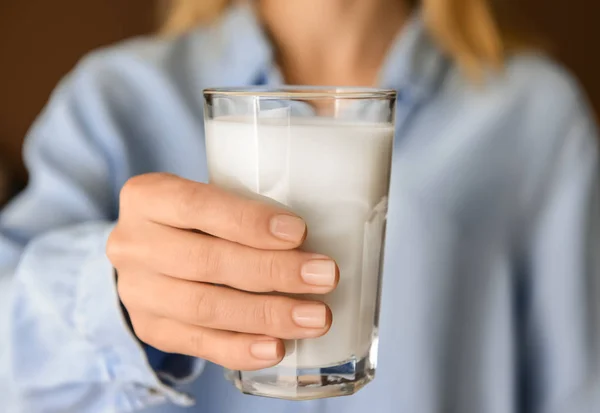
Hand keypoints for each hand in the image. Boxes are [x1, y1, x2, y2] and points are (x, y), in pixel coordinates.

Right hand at [107, 173, 337, 369]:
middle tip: (326, 276)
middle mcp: (132, 243)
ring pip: (205, 308)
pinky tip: (277, 348)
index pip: (196, 205)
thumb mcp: (208, 193)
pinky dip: (241, 348)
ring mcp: (137, 291)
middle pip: (206, 262)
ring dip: (268, 316)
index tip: (300, 232)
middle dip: (273, 272)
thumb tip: (328, 187)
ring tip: (317, 317)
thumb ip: (249, 194)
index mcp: (147, 196)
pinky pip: (198, 344)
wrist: (148, 254)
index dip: (248, 221)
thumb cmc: (198, 218)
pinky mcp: (151, 328)